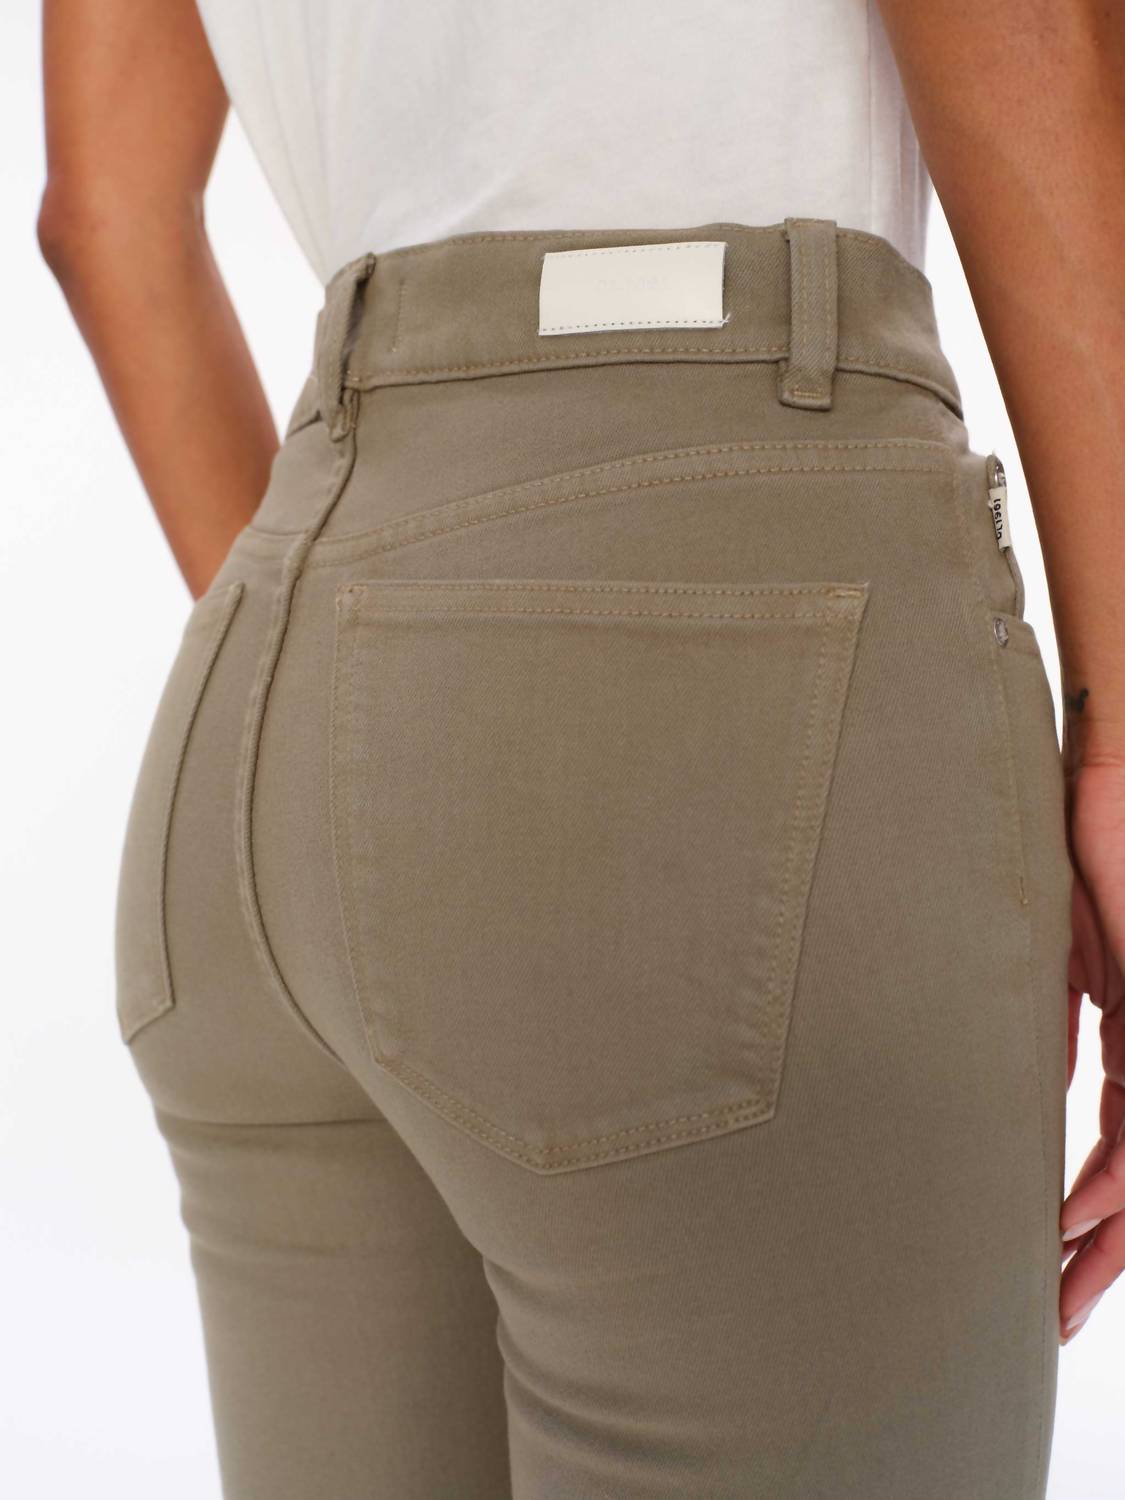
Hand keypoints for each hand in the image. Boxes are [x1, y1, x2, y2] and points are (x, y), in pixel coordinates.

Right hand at [1058, 761, 1124, 1342]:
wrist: (1104, 780)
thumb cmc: (1067, 851)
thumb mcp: (1046, 951)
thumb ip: (1048, 1021)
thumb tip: (1041, 1094)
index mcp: (1122, 1035)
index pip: (1113, 1148)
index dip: (1083, 1211)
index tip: (1046, 1257)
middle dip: (1099, 1251)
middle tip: (1056, 1310)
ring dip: (1103, 1231)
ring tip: (1061, 1290)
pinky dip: (1110, 1170)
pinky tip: (1074, 1211)